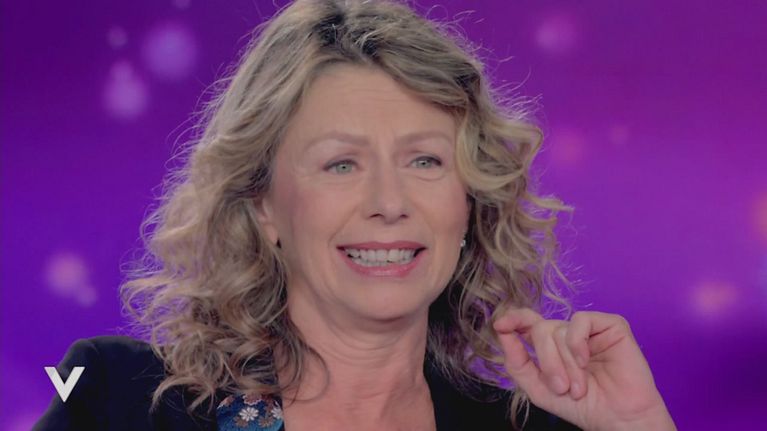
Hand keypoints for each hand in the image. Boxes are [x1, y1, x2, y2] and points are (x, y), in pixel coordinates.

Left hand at [493, 308, 675, 430]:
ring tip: (579, 387)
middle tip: (562, 388)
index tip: (500, 325)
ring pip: (559, 329)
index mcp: (551, 346)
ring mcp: (589, 329)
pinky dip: (577, 343)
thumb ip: (518, 362)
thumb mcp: (538, 388)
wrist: (617, 419)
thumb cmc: (582, 405)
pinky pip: (581, 321)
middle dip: (547, 362)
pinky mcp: (610, 326)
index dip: (513, 318)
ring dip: (566, 364)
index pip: (527, 322)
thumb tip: (502, 332)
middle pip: (540, 329)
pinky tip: (586, 361)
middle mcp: (567, 334)